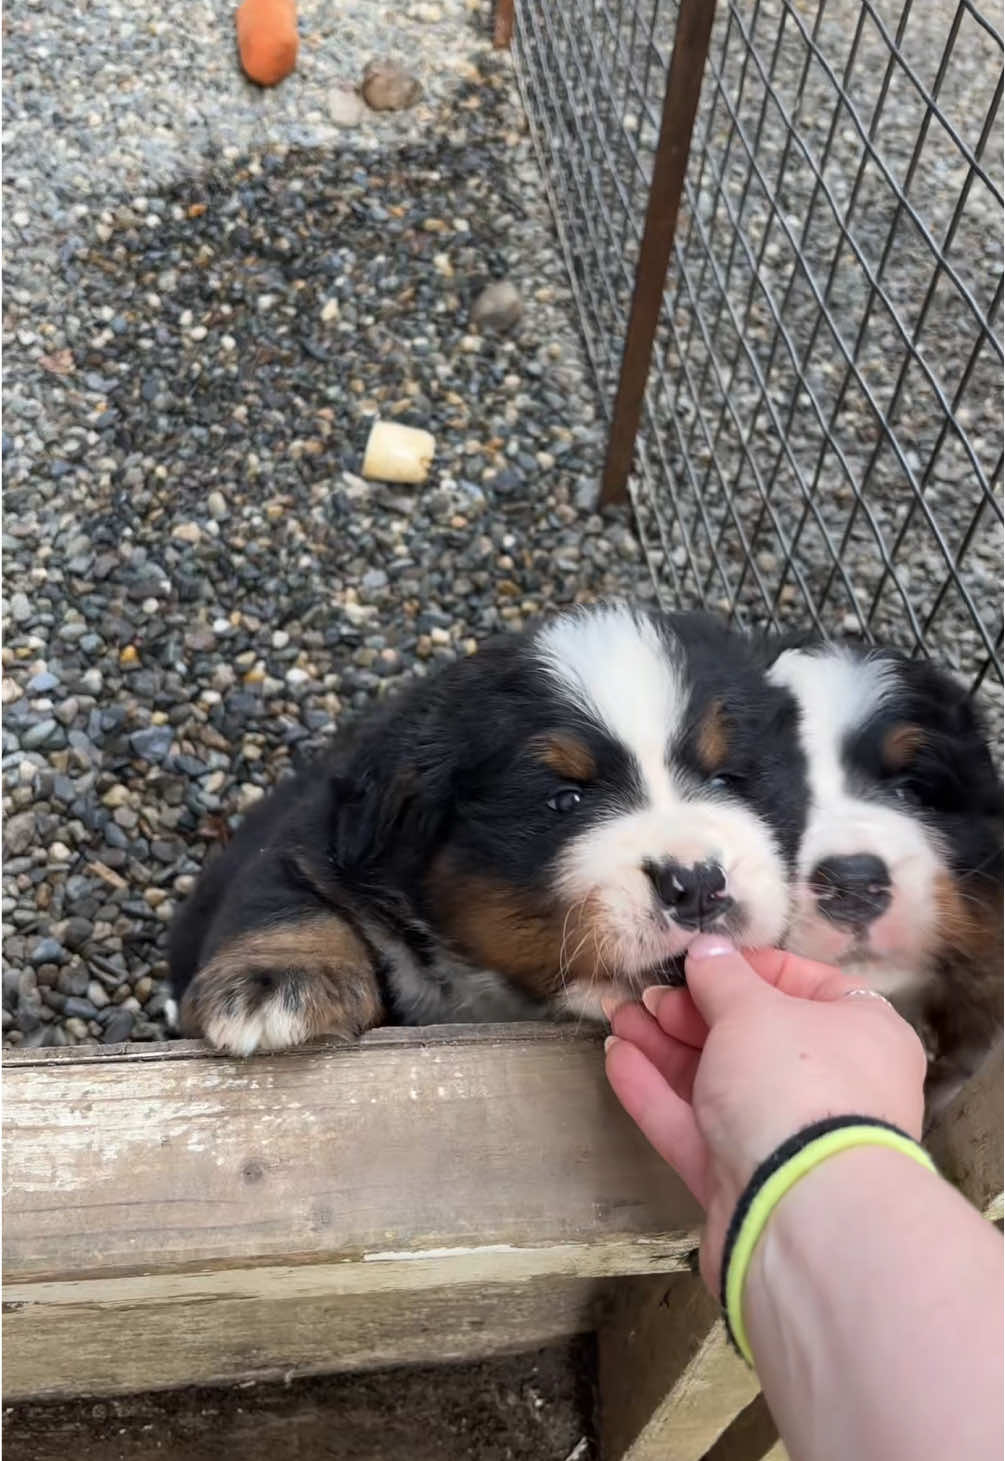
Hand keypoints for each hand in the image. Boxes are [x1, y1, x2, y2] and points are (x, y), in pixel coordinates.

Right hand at [604, 935, 927, 1292]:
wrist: (801, 1214)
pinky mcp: (743, 1182)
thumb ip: (722, 976)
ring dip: (664, 1048)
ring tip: (617, 1016)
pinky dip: (657, 1093)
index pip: (806, 985)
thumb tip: (708, 949)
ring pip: (718, 1083)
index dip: (748, 969)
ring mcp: (786, 1139)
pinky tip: (618, 1058)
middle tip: (648, 994)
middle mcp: (831, 1086)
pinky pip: (697, 1127)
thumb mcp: (753, 1010)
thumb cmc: (795, 1083)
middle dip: (692, 1012)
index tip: (699, 962)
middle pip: (754, 1037)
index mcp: (860, 1034)